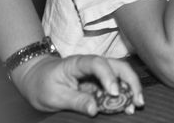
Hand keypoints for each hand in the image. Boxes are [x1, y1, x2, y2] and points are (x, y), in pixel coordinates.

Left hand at [14, 54, 142, 114]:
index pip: (98, 64)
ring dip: (131, 88)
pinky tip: (128, 106)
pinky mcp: (100, 82)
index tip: (114, 93)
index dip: (109, 76)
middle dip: (130, 81)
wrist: (36, 78)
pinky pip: (115, 86)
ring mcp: (99, 72)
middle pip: (118, 66)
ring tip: (136, 105)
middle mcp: (93, 64)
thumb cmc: (43, 84)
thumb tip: (95, 110)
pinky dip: (124, 95)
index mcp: (79, 63)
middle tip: (137, 100)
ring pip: (121, 75)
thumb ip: (76, 101)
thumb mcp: (54, 96)